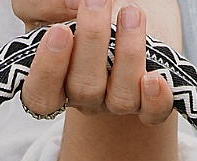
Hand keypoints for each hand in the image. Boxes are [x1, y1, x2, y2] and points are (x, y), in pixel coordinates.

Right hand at [15, 0, 179, 126]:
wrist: (121, 4)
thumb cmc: (74, 6)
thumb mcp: (46, 2)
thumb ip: (44, 3)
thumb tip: (73, 5)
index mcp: (53, 78)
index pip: (40, 96)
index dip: (47, 71)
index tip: (59, 31)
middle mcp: (83, 96)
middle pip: (82, 90)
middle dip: (91, 43)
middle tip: (96, 0)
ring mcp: (115, 100)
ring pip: (120, 98)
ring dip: (128, 54)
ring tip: (132, 12)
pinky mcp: (147, 98)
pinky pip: (153, 114)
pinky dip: (156, 100)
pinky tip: (155, 79)